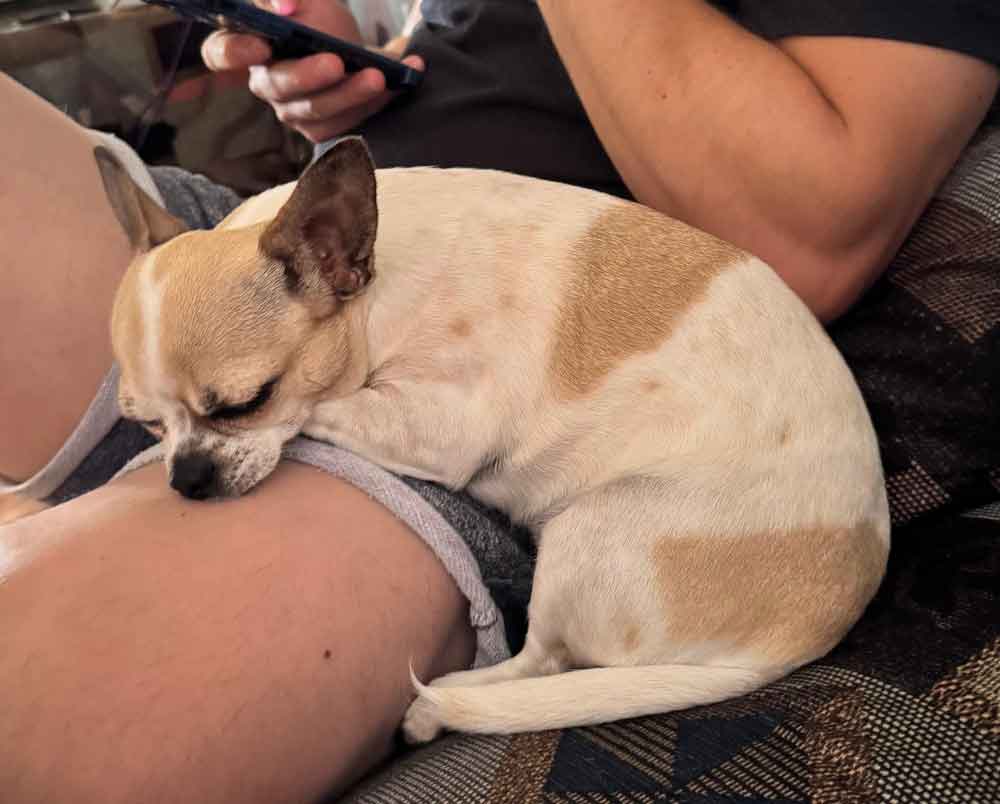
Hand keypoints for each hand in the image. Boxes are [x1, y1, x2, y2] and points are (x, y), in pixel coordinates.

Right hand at [201, 0, 423, 142]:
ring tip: (378, 76)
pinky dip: (375, 103)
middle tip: (337, 62)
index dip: (235, 52)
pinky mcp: (322, 128)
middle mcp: (265, 82)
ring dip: (349, 95)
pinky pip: (345, 123)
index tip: (261, 45)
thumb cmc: (318, 16)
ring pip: (315, 112)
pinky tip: (399, 83)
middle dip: (309, 76)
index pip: (220, 52)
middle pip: (278, 86)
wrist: (353, 45)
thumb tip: (286, 7)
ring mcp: (293, 111)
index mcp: (247, 44)